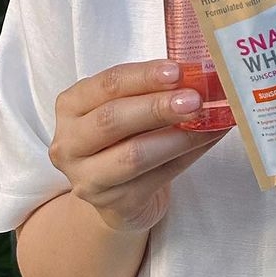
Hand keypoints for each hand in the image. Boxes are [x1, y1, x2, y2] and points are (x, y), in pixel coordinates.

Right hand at [49, 60, 224, 234]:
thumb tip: (200, 73)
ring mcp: (88, 179)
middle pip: (112, 120)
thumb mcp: (127, 107)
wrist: (118, 195)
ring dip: (175, 136)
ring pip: (133, 155)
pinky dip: (187, 156)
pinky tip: (206, 140)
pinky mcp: (115, 205)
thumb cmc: (125, 137)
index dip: (143, 77)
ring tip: (205, 121)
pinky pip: (156, 178)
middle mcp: (69, 143)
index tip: (177, 71)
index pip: (106, 85)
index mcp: (71, 106)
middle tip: (194, 98)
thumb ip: (152, 90)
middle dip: (157, 107)